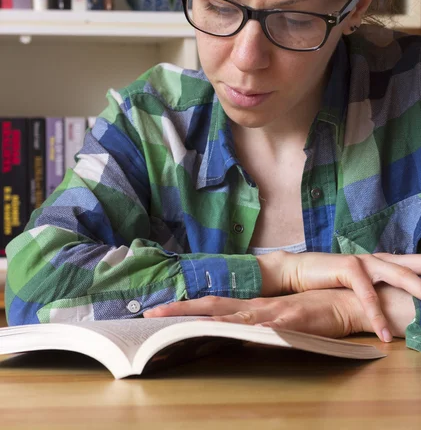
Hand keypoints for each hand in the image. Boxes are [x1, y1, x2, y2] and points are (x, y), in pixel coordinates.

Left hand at [144, 289, 367, 339]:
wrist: (345, 303)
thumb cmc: (311, 313)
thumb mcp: (278, 320)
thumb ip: (256, 325)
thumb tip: (230, 335)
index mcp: (251, 307)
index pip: (211, 306)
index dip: (184, 309)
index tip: (158, 314)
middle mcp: (256, 308)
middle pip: (212, 308)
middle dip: (181, 313)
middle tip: (152, 317)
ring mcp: (272, 313)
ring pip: (233, 318)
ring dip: (206, 323)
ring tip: (180, 327)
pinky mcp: (291, 321)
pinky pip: (266, 328)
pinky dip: (250, 331)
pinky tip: (237, 334)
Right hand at [257, 250, 420, 341]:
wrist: (298, 270)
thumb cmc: (330, 279)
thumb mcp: (359, 283)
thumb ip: (377, 288)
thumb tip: (397, 304)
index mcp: (382, 261)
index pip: (412, 265)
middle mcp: (378, 258)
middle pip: (412, 267)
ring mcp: (365, 261)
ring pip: (399, 276)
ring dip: (417, 291)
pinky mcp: (350, 268)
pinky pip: (368, 296)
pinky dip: (377, 316)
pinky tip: (384, 333)